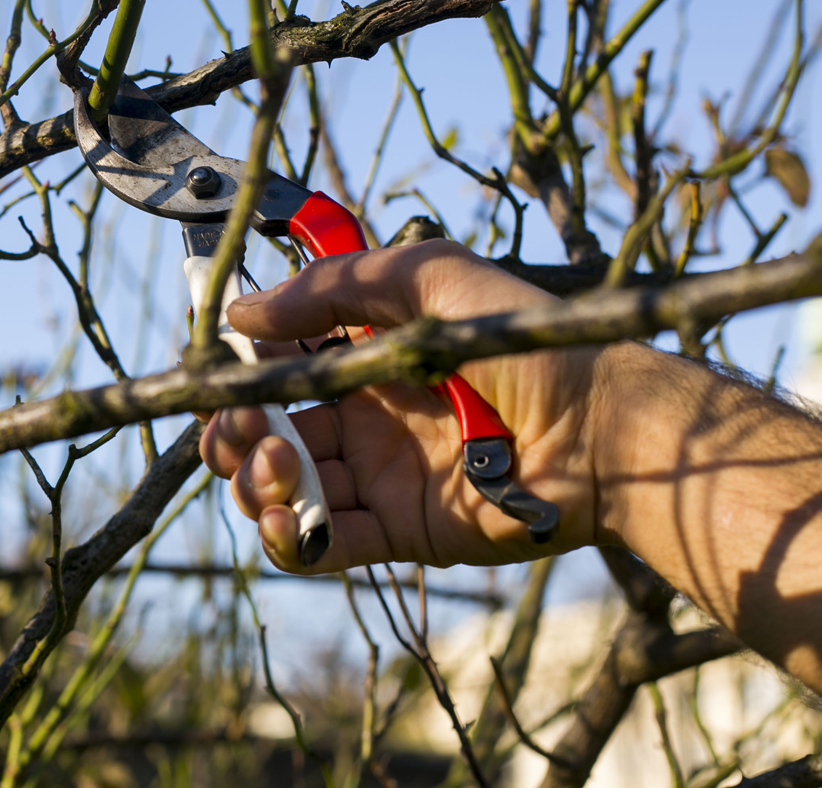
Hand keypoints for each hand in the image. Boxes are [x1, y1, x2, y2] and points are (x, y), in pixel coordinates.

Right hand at [201, 239, 626, 573]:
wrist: (603, 427)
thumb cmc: (524, 339)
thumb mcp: (426, 277)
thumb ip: (329, 287)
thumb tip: (237, 313)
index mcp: (365, 356)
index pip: (277, 364)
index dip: (240, 370)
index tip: (219, 368)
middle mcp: (363, 417)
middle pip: (263, 431)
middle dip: (234, 430)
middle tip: (245, 425)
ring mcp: (377, 476)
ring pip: (278, 487)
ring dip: (252, 479)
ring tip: (279, 464)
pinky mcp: (397, 532)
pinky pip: (318, 544)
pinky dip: (285, 538)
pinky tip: (284, 516)